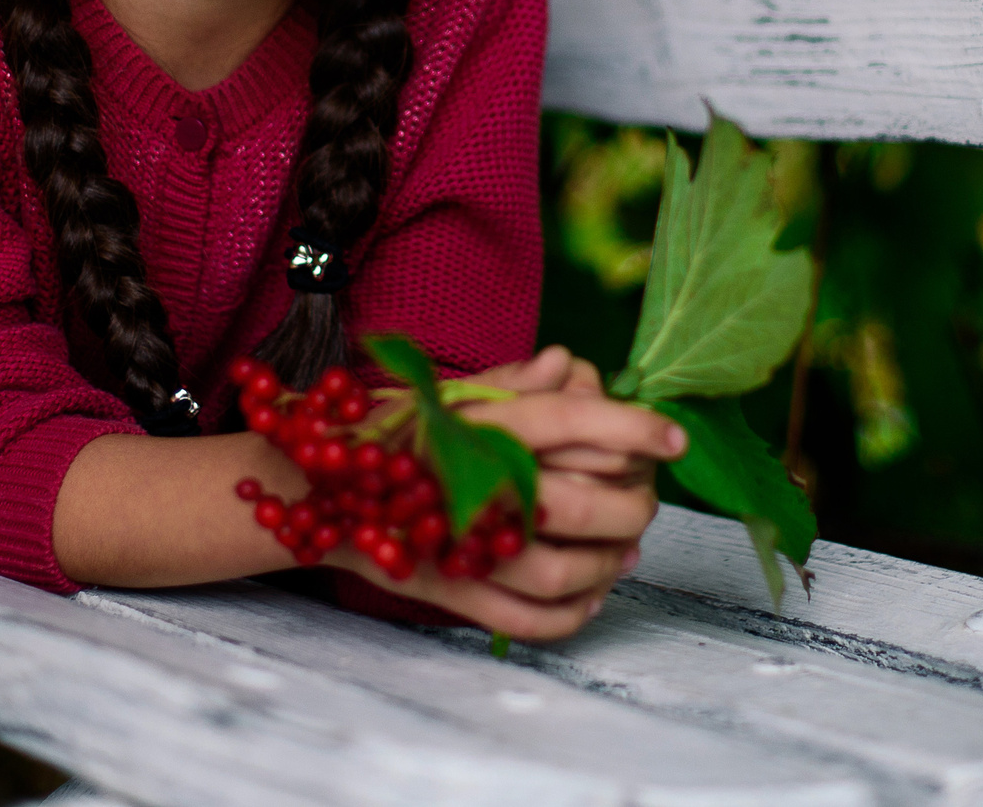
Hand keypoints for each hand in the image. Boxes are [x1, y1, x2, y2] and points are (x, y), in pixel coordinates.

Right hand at [339, 349, 685, 640]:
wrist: (308, 489)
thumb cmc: (384, 434)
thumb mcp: (444, 392)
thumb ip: (512, 383)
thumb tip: (570, 364)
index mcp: (476, 426)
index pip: (573, 420)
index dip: (634, 428)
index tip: (674, 436)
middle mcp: (472, 485)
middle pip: (579, 503)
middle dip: (632, 504)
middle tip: (649, 499)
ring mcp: (460, 546)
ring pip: (562, 571)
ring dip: (609, 563)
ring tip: (628, 549)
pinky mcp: (450, 593)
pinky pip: (526, 619)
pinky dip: (570, 614)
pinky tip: (591, 594)